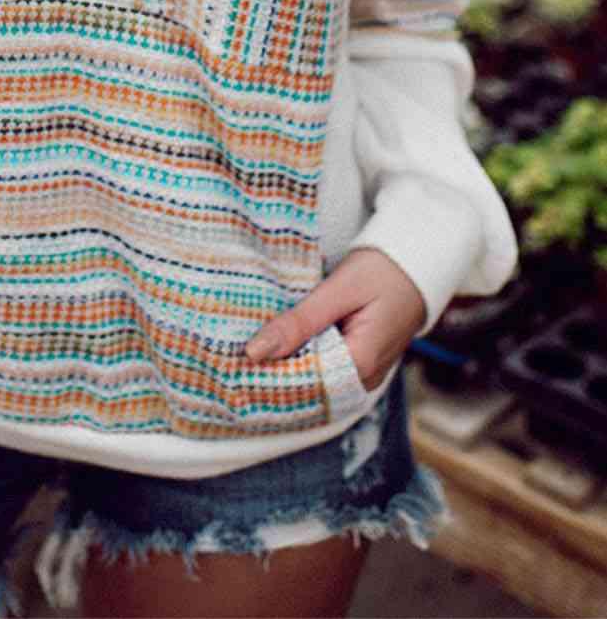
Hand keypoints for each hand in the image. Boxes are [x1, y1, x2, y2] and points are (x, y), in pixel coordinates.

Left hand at [243, 247, 426, 390]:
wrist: (417, 264)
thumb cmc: (383, 271)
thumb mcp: (337, 290)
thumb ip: (298, 322)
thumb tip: (254, 352)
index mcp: (361, 365)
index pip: (304, 386)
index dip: (269, 378)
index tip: (235, 365)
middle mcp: (364, 380)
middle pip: (308, 388)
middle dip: (273, 373)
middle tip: (233, 358)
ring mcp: (364, 375)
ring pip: (315, 380)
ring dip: (285, 365)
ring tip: (250, 352)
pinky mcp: (359, 364)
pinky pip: (325, 369)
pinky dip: (302, 358)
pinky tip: (280, 345)